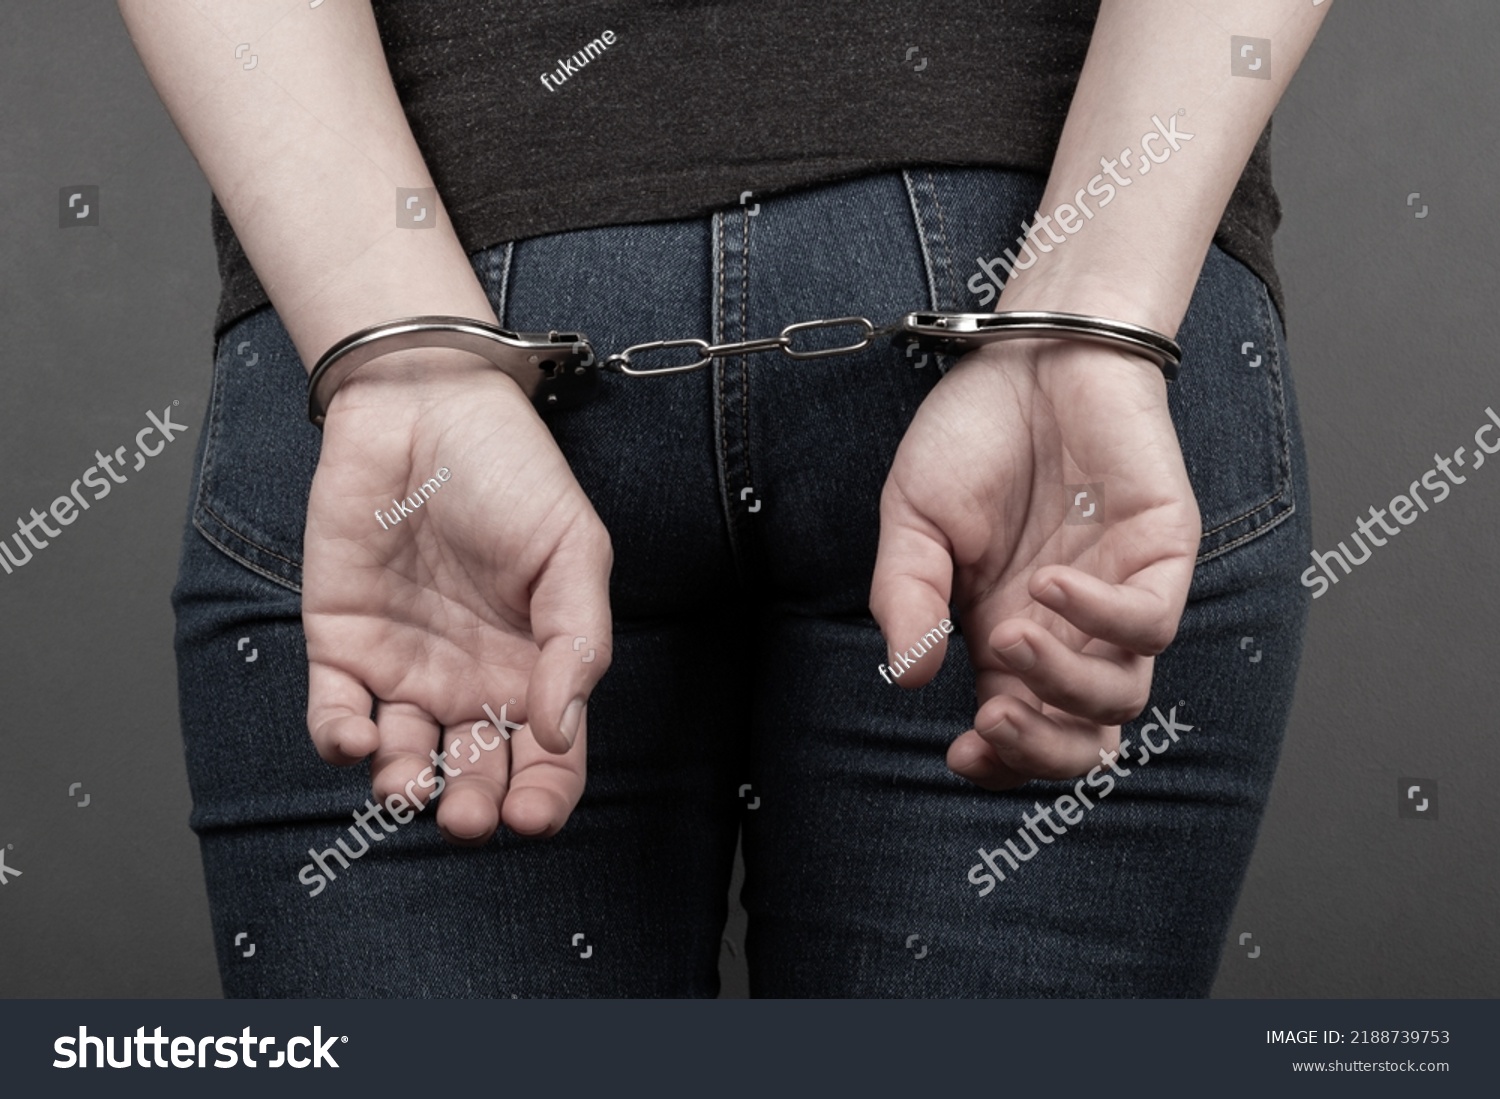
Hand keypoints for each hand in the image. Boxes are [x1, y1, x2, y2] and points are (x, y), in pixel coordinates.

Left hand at [302, 350, 612, 840]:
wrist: (425, 404)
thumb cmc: (512, 471)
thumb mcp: (574, 552)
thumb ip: (577, 642)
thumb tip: (563, 731)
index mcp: (536, 665)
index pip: (547, 755)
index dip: (544, 796)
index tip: (532, 817)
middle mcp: (472, 678)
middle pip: (475, 771)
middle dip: (473, 807)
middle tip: (470, 817)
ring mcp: (405, 664)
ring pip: (403, 757)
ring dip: (405, 787)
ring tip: (410, 788)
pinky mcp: (341, 641)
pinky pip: (336, 711)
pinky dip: (341, 739)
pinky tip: (358, 742)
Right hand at [870, 340, 1199, 787]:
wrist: (1028, 349)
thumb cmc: (972, 435)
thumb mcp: (911, 521)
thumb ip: (907, 597)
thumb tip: (909, 676)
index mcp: (1007, 631)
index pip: (1021, 727)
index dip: (1000, 762)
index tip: (958, 753)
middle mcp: (1069, 628)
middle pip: (1085, 736)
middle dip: (1040, 752)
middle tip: (991, 724)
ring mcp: (1119, 592)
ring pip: (1124, 694)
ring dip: (1063, 684)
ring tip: (1008, 634)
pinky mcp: (1162, 549)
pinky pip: (1153, 622)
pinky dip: (1102, 620)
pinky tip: (1051, 582)